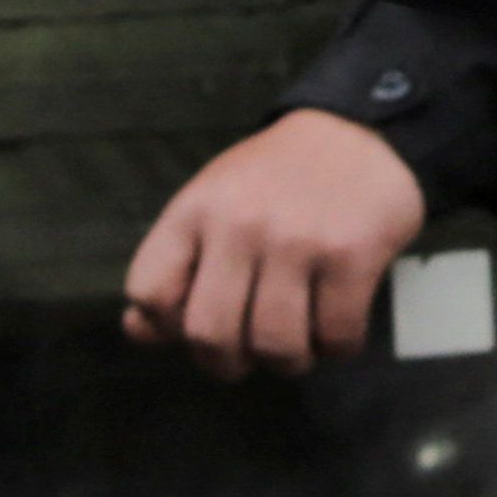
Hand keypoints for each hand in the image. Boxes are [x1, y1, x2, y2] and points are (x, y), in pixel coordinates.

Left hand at [123, 108, 430, 374]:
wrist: (357, 132)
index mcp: (195, 210)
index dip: (167, 326)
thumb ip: (176, 265)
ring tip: (297, 346)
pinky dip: (337, 347)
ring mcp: (296, 242)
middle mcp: (239, 225)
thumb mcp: (212, 203)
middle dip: (227, 364)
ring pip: (275, 346)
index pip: (149, 292)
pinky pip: (336, 335)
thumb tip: (139, 331)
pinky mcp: (351, 256)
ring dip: (288, 362)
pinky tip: (336, 327)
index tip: (195, 323)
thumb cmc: (277, 179)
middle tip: (247, 355)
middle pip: (210, 334)